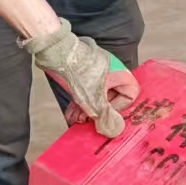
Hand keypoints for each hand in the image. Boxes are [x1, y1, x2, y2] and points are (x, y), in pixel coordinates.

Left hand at [24, 21, 136, 137]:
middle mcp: (110, 73)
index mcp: (119, 74)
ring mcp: (96, 73)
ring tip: (76, 119)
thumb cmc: (79, 72)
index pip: (130, 94)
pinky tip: (70, 115)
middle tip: (88, 121)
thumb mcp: (94, 99)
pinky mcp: (82, 75)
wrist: (55, 53)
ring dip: (87, 111)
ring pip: (97, 97)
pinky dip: (80, 104)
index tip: (107, 113)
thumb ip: (106, 117)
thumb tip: (115, 131)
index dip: (120, 107)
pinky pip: (86, 93)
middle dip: (99, 113)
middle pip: (112, 98)